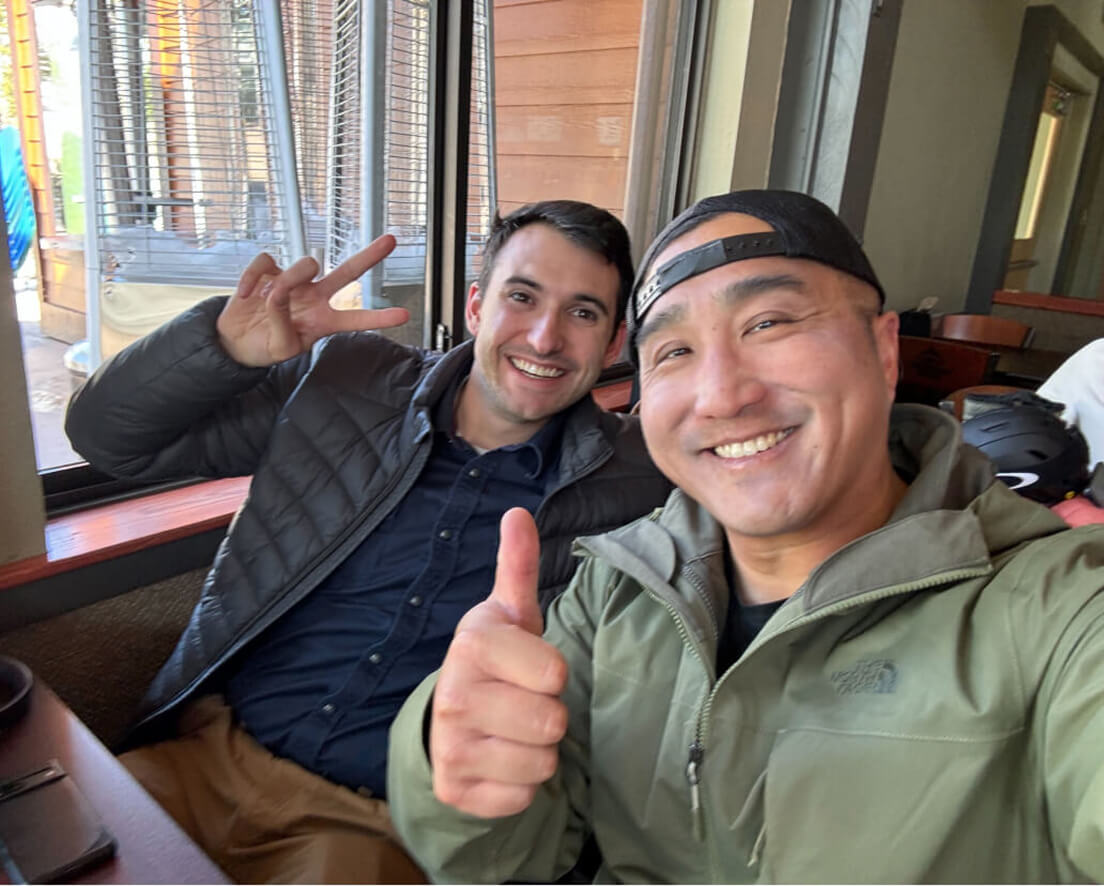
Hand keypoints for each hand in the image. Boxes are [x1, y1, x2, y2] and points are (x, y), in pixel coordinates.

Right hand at [216, 234, 410, 366]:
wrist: (235, 341)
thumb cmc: (265, 346)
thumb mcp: (280, 347)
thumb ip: (282, 321)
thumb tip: (279, 292)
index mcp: (323, 321)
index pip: (355, 319)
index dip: (379, 318)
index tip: (404, 315)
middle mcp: (315, 297)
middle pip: (347, 272)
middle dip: (370, 256)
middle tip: (392, 240)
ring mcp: (295, 281)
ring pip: (304, 265)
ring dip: (288, 280)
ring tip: (267, 298)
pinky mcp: (271, 271)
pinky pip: (265, 262)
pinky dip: (250, 279)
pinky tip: (244, 295)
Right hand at [430, 508, 568, 817]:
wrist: (449, 717)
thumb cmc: (496, 660)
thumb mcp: (509, 612)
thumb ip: (517, 565)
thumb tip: (516, 513)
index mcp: (472, 645)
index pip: (555, 673)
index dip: (552, 673)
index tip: (527, 667)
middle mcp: (453, 696)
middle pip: (552, 722)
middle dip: (548, 715)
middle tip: (522, 701)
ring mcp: (450, 748)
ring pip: (541, 764)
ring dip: (538, 751)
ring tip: (512, 729)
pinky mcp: (454, 790)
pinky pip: (521, 799)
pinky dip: (519, 785)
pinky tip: (499, 760)